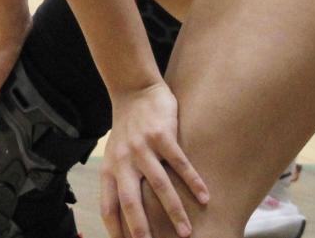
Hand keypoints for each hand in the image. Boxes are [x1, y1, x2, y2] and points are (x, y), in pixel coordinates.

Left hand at [100, 82, 207, 237]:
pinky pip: (179, 163)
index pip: (109, 207)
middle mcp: (123, 161)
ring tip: (186, 232)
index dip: (117, 230)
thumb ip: (121, 180)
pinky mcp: (161, 135)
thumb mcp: (115, 156)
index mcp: (110, 169)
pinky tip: (205, 197)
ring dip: (174, 211)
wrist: (134, 91)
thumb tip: (130, 214)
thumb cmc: (127, 130)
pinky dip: (193, 181)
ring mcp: (142, 148)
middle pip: (130, 201)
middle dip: (142, 229)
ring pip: (159, 186)